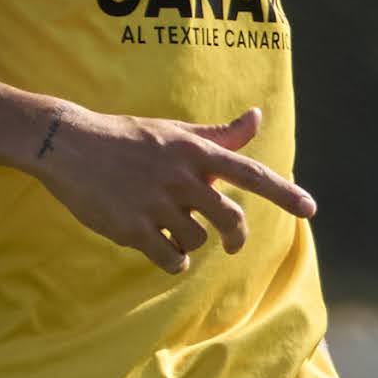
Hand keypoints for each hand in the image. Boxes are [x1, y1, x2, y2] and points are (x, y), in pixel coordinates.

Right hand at [30, 102, 317, 273]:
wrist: (67, 144)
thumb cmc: (126, 138)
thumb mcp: (174, 131)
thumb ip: (219, 134)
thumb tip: (257, 117)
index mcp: (194, 151)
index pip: (249, 173)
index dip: (283, 193)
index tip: (310, 210)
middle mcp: (181, 177)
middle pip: (229, 219)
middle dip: (233, 236)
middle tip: (229, 243)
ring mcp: (157, 204)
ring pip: (197, 241)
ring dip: (186, 241)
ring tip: (162, 224)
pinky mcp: (133, 228)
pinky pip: (171, 260)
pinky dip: (171, 260)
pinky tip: (157, 246)